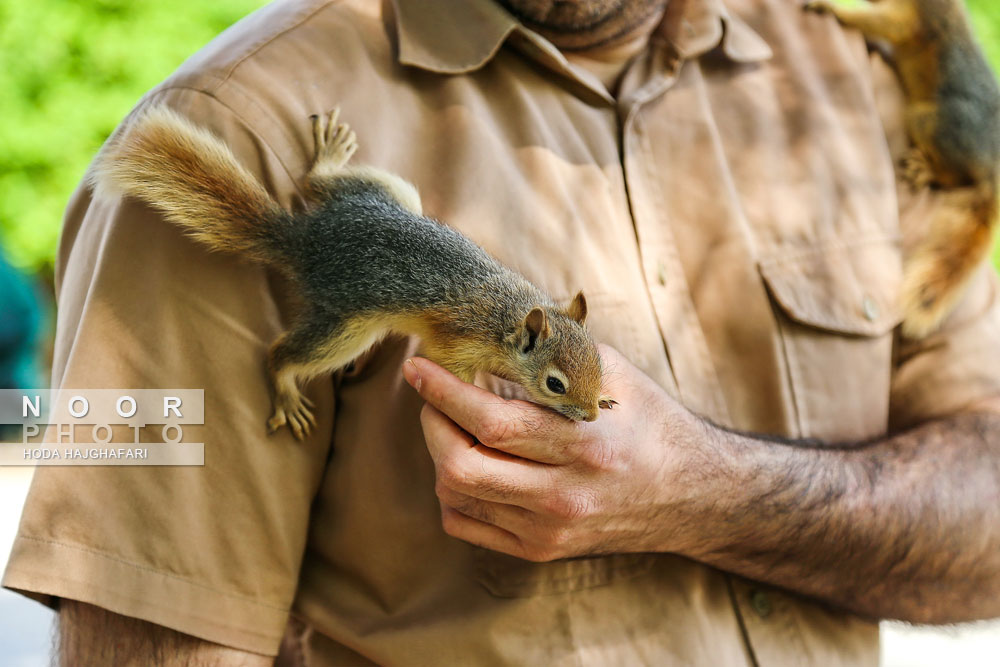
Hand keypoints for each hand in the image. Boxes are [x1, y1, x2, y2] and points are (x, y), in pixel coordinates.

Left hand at [402, 345, 707, 560]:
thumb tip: (499, 321)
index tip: (417, 365)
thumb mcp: (617, 374)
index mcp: (586, 445)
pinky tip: (468, 461)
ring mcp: (549, 530)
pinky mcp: (540, 550)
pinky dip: (451, 490)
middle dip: (431, 423)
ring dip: (439, 452)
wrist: (693, 496)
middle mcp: (565, 496)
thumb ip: (560, 351)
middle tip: (433, 395)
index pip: (493, 423)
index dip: (443, 392)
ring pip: (456, 496)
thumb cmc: (650, 423)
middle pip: (461, 466)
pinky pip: (465, 524)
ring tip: (453, 423)